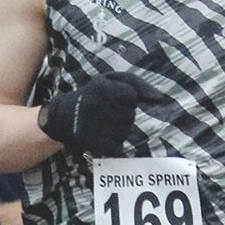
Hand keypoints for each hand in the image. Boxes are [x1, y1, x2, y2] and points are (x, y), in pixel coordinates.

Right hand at [38, 73, 159, 157]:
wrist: (63, 117)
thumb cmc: (92, 95)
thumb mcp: (111, 80)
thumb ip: (138, 85)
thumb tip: (161, 99)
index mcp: (106, 89)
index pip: (132, 97)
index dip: (124, 99)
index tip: (110, 99)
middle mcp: (103, 107)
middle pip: (130, 115)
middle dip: (121, 114)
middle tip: (104, 113)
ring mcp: (100, 127)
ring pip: (125, 130)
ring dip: (117, 128)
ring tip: (101, 123)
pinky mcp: (99, 143)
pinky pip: (118, 145)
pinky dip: (112, 142)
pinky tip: (101, 135)